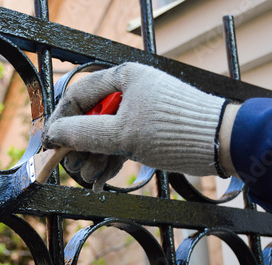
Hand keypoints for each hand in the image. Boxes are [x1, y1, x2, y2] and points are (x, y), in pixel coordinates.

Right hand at [42, 62, 229, 190]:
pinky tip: (101, 180)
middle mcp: (128, 91)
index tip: (50, 144)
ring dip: (94, 157)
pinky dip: (110, 160)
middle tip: (73, 167)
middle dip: (79, 146)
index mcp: (122, 78)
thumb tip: (54, 134)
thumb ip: (85, 133)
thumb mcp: (124, 133)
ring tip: (91, 178)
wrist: (222, 142)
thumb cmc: (174, 130)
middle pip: (88, 117)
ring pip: (103, 134)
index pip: (77, 95)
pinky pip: (119, 143)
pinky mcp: (147, 130)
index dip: (60, 120)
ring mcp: (138, 111)